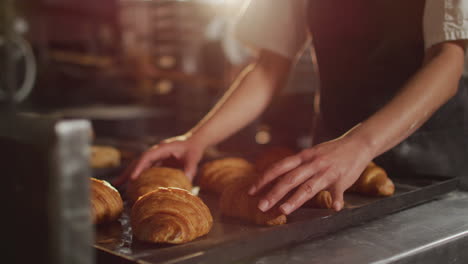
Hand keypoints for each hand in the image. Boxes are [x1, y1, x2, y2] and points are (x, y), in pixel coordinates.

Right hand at [112, 134, 203, 185]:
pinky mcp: (158, 162)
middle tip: (117, 184)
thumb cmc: (193, 149)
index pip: (148, 157)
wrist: (194, 142)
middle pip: (138, 161)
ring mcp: (156, 156)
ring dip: (130, 175)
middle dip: (128, 172)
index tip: (132, 178)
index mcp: (162, 148)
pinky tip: (133, 186)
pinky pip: (146, 169)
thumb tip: (187, 180)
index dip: (139, 167)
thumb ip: (190, 168)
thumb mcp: (194, 158)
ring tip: (119, 186)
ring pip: (140, 165)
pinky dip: (139, 176)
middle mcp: (156, 152)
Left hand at [248, 135, 372, 213]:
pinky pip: (338, 190)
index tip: (251, 191)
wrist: (357, 143)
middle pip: (290, 179)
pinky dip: (336, 199)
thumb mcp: (311, 154)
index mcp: (303, 157)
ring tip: (284, 210)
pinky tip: (334, 208)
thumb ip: (296, 165)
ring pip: (309, 186)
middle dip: (274, 193)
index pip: (279, 167)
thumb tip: (276, 174)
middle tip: (261, 206)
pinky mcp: (342, 178)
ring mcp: (327, 171)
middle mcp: (312, 163)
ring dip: (295, 199)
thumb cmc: (331, 152)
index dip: (264, 179)